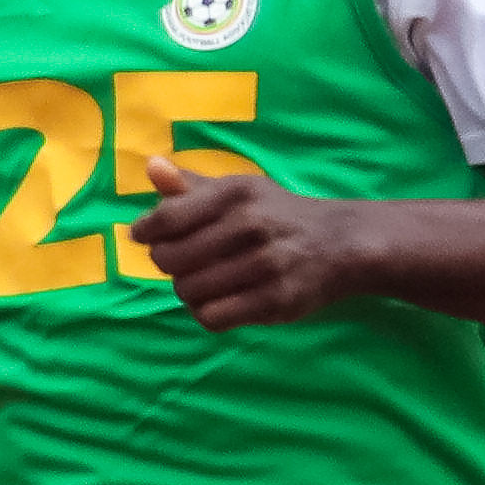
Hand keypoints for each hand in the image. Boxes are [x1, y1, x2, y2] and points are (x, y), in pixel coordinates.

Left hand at [136, 152, 359, 328]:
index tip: (143, 236)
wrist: (341, 243)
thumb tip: (151, 167)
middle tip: (180, 262)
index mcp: (236, 194)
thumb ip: (192, 186)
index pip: (168, 217)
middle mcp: (250, 225)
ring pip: (188, 290)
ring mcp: (264, 265)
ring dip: (186, 290)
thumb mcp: (240, 190)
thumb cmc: (278, 214)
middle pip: (171, 258)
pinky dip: (206, 312)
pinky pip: (212, 317)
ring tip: (201, 281)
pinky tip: (217, 300)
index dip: (146, 231)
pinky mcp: (274, 301)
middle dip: (167, 263)